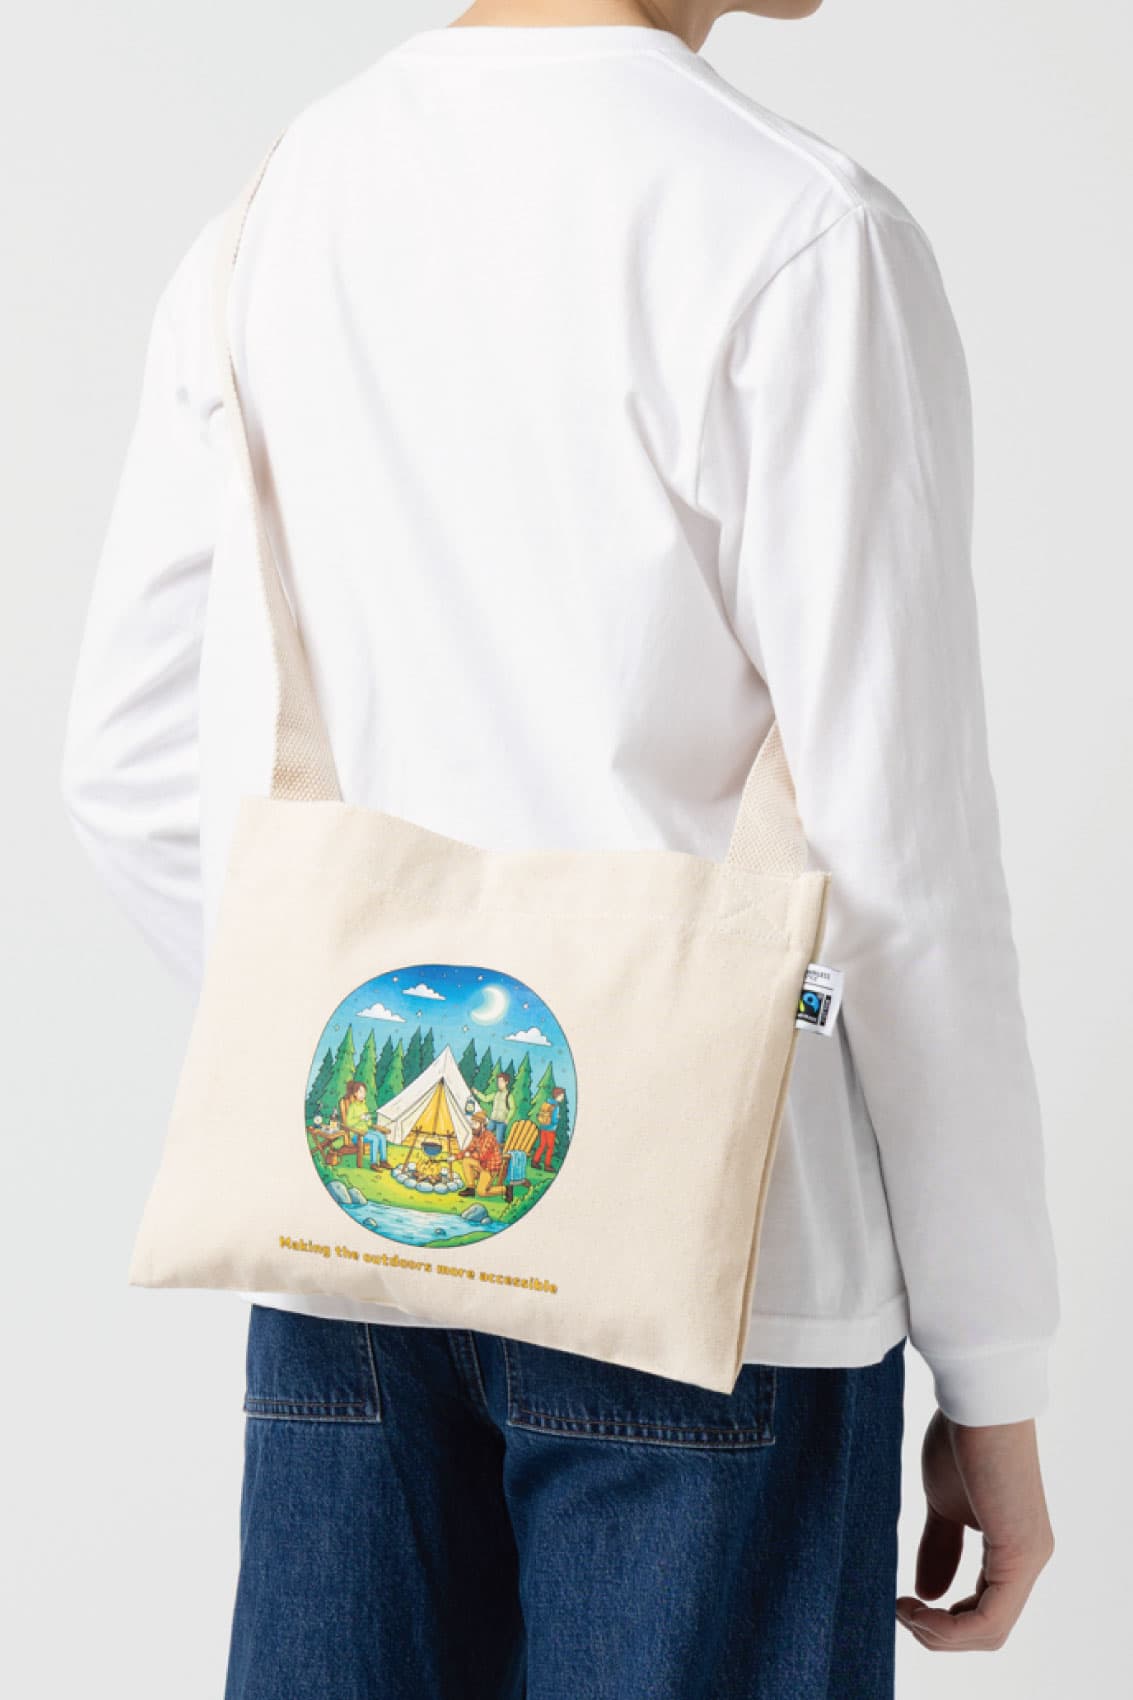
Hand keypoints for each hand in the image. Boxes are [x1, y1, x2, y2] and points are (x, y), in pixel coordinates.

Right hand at [896, 1411, 1053, 1651]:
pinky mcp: (1020, 1553)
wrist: (976, 1400)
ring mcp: (1029, 1558)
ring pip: (990, 1632)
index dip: (943, 1621)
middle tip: (899, 1611)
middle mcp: (1030, 1560)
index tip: (902, 1602)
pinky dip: (951, 1626)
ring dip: (940, 1634)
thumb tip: (926, 1594)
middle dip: (938, 1634)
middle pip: (988, 1632)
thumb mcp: (942, 1504)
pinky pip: (989, 1619)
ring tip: (903, 1610)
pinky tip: (918, 1608)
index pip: (985, 1611)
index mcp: (1013, 1549)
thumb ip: (939, 1547)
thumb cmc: (961, 1438)